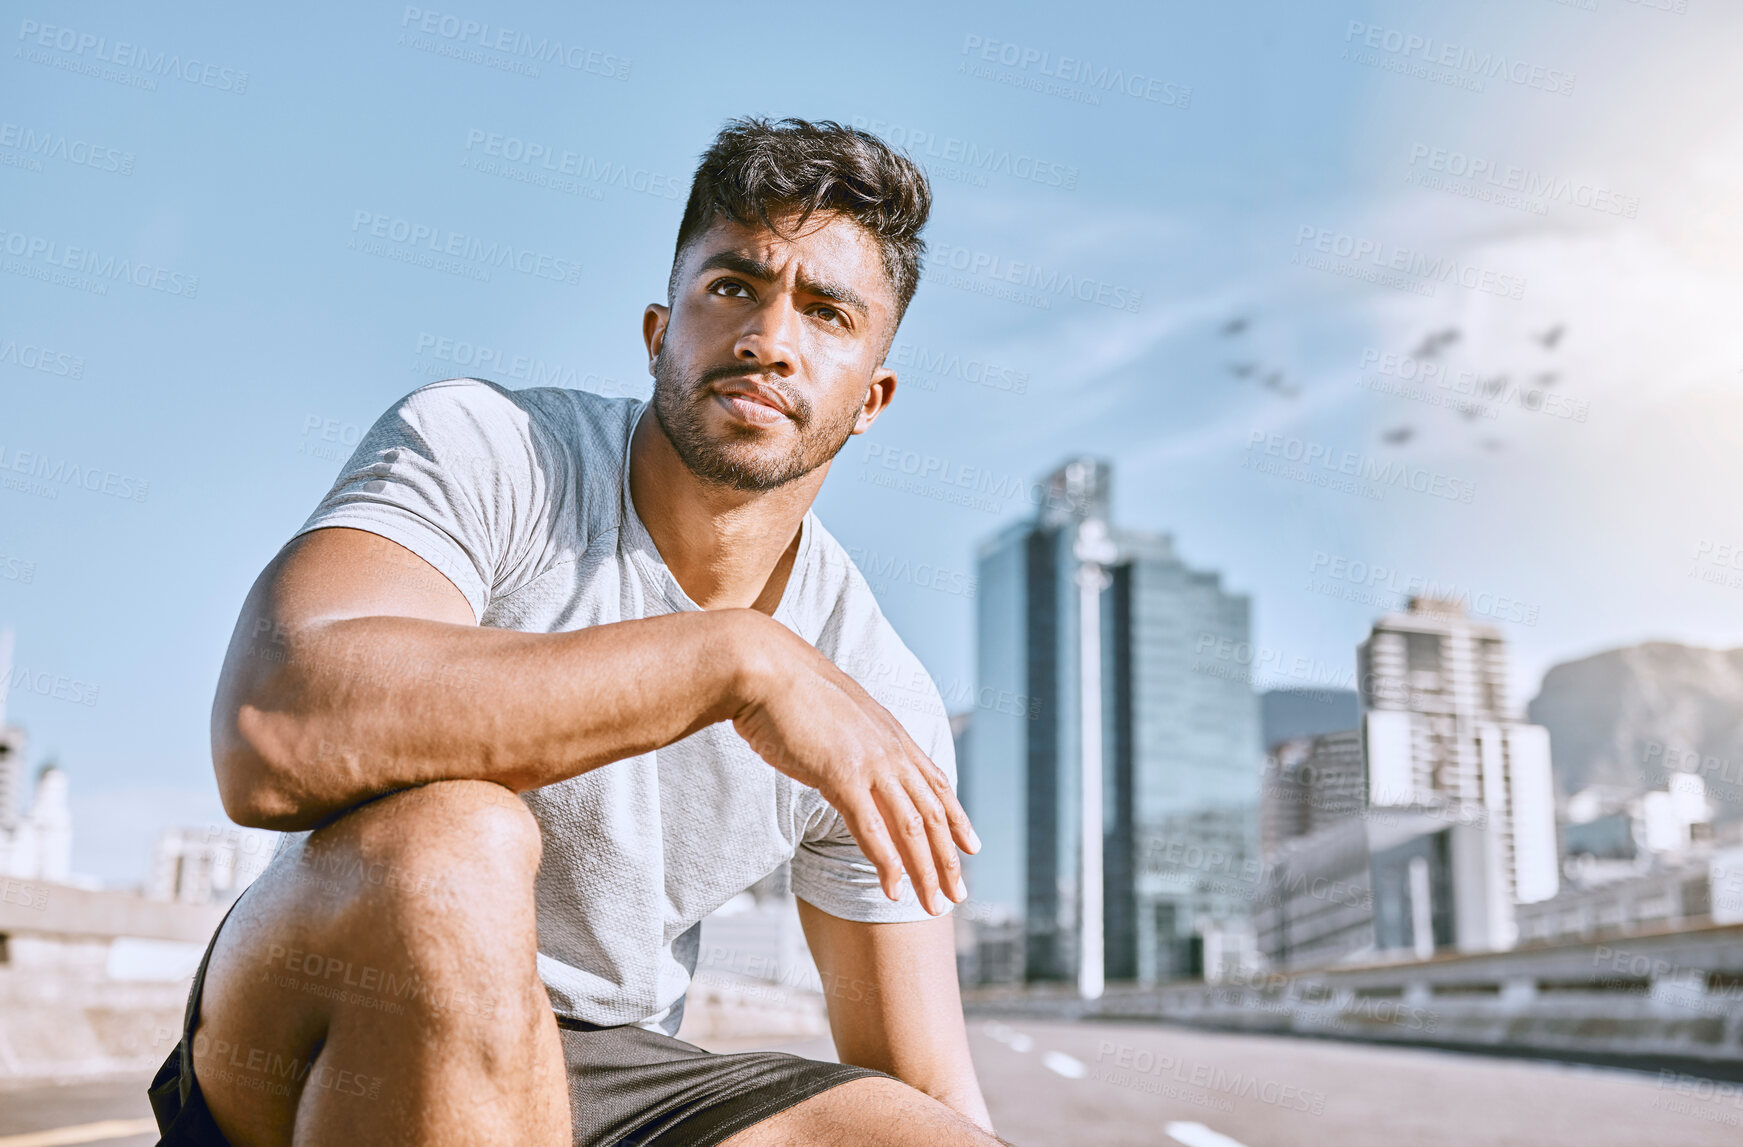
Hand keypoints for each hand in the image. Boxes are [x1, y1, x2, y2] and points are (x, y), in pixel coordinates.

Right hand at [729, 613, 980, 914]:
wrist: (762, 667)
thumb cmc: (786, 690)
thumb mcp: (833, 715)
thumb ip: (850, 738)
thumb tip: (846, 754)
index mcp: (890, 734)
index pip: (935, 784)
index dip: (957, 818)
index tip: (972, 847)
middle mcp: (889, 750)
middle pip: (933, 813)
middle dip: (949, 859)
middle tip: (959, 895)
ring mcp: (869, 763)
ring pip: (912, 828)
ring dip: (926, 872)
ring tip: (934, 906)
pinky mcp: (841, 775)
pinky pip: (872, 829)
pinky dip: (887, 864)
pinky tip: (894, 891)